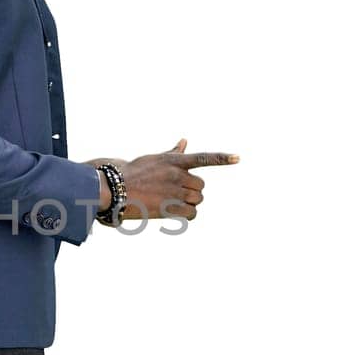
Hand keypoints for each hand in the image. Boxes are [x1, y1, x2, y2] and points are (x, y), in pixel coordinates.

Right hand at [88, 139, 238, 221]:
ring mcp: (174, 191)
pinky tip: (177, 213)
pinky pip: (191, 213)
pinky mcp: (170, 207)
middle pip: (200, 186)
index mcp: (174, 161)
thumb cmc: (134, 173)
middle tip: (176, 193)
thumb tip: (185, 141)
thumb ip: (173, 153)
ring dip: (190, 203)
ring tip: (173, 202)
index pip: (204, 158)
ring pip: (197, 199)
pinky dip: (188, 214)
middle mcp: (177, 175)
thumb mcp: (154, 159)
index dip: (222, 158)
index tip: (238, 158)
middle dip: (192, 191)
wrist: (116, 189)